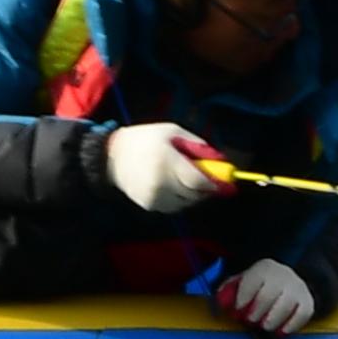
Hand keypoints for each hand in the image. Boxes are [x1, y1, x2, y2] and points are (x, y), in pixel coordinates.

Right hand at [105, 124, 226, 213]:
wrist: (112, 157)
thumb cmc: (145, 139)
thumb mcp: (172, 132)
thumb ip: (196, 144)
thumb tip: (218, 159)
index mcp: (167, 161)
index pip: (197, 180)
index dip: (213, 183)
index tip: (225, 183)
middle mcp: (161, 182)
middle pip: (193, 194)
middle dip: (205, 189)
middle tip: (210, 181)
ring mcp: (154, 196)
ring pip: (184, 203)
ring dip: (192, 195)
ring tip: (188, 182)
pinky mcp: (149, 205)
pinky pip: (173, 207)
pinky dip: (179, 200)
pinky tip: (174, 187)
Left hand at [216, 260, 312, 333]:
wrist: (288, 281)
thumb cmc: (260, 286)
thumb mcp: (243, 282)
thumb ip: (229, 291)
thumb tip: (221, 301)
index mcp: (264, 268)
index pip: (254, 279)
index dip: (244, 295)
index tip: (238, 308)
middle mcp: (282, 275)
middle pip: (269, 293)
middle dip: (258, 310)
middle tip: (250, 320)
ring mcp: (297, 288)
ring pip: (287, 304)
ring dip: (273, 319)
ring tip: (265, 326)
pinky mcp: (307, 302)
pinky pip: (303, 314)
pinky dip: (292, 325)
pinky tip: (281, 331)